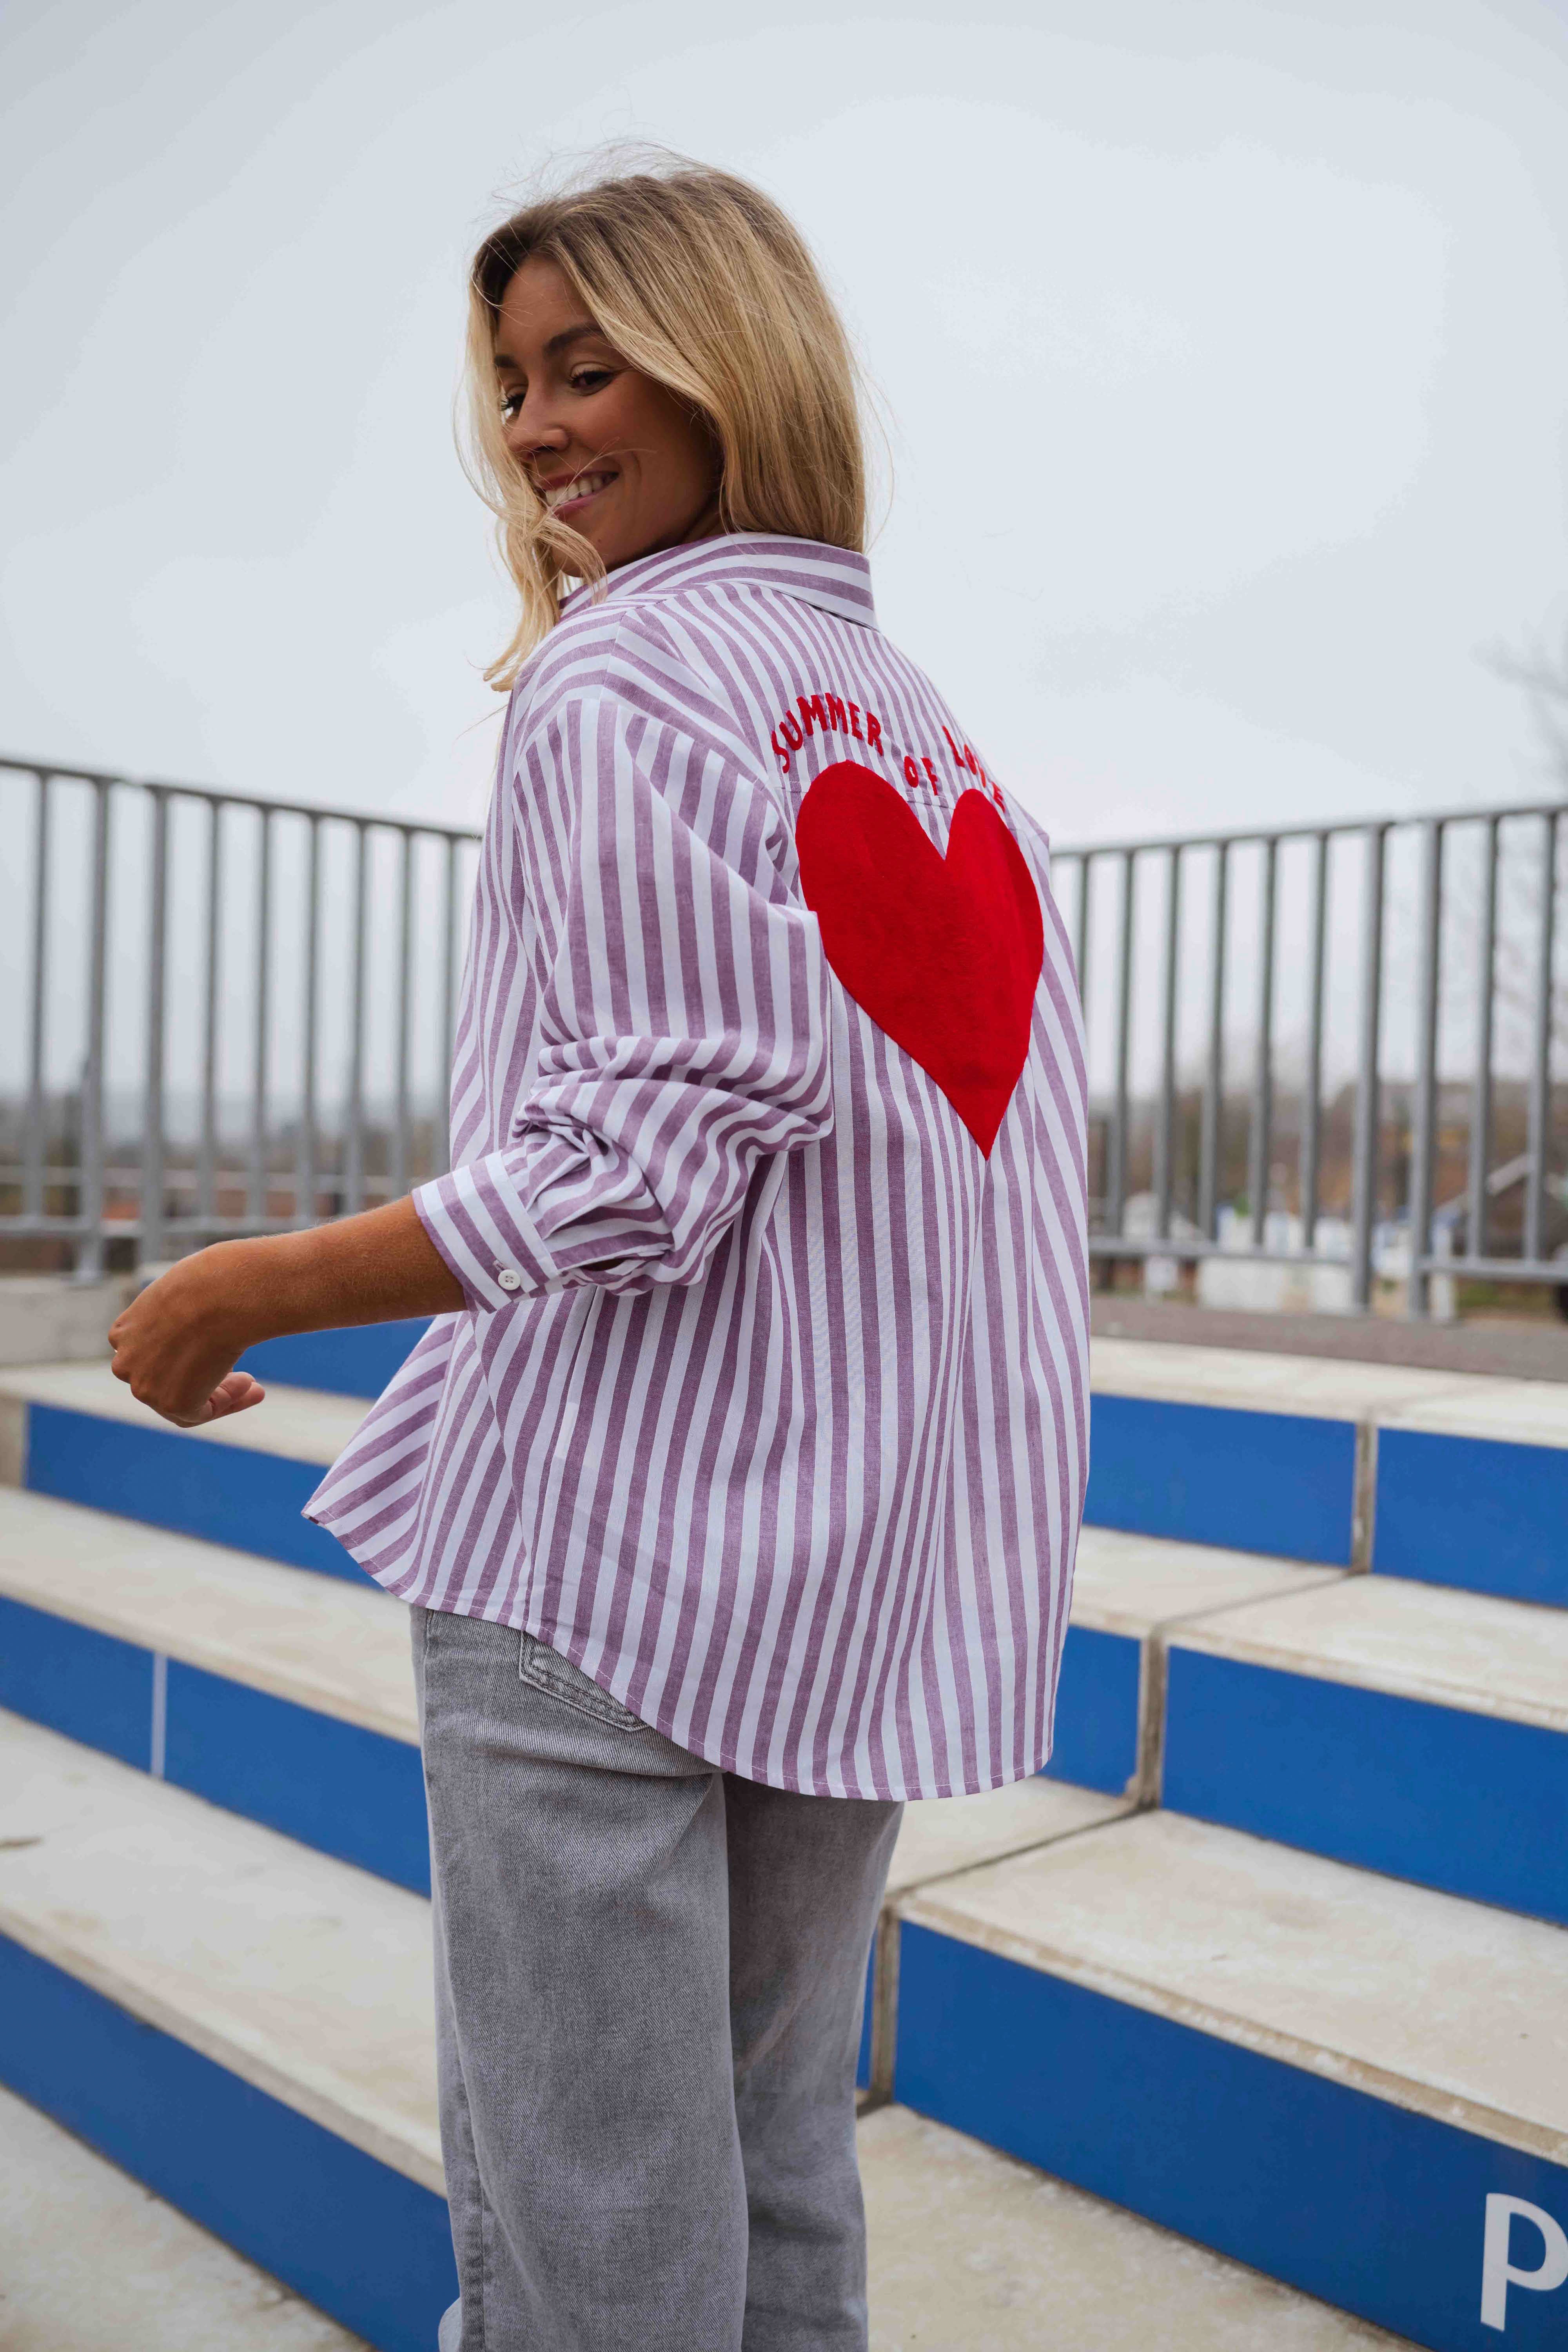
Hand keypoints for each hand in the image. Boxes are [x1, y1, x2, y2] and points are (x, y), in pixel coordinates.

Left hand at [108, 1244, 267, 1427]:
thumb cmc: (212, 1281)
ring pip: (183, 1400)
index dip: (185, 1360)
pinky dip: (227, 1401)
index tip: (213, 1357)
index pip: (151, 1357)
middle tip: (242, 1378)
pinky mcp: (171, 1404)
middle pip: (166, 1383)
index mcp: (125, 1332)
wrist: (220, 1294)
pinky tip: (250, 1385)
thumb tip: (205, 1320)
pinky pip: (201, 1412)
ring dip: (220, 1394)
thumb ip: (185, 1314)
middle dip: (201, 1382)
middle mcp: (127, 1362)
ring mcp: (144, 1386)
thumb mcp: (186, 1292)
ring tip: (253, 1385)